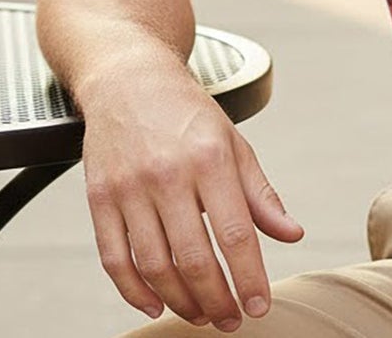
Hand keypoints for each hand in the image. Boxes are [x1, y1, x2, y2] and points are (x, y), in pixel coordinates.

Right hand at [79, 57, 302, 328]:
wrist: (129, 78)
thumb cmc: (187, 113)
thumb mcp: (233, 142)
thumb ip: (261, 194)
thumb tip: (291, 235)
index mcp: (210, 158)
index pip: (234, 233)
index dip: (249, 277)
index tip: (259, 306)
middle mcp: (169, 173)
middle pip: (193, 257)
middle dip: (216, 299)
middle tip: (229, 319)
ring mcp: (130, 187)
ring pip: (154, 265)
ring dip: (180, 301)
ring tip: (200, 313)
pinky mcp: (99, 197)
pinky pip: (115, 259)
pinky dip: (134, 291)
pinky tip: (156, 302)